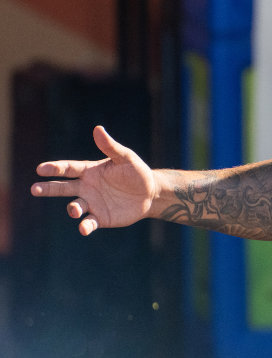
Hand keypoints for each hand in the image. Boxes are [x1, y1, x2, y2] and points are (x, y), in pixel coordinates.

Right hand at [30, 126, 158, 235]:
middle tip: (35, 189)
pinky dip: (85, 226)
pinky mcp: (100, 217)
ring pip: (75, 206)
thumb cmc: (137, 172)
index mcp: (89, 171)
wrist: (150, 193)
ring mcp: (92, 203)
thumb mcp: (126, 158)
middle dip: (48, 188)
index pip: (68, 169)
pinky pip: (89, 222)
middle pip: (63, 188)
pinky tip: (83, 228)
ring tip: (74, 210)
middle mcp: (86, 187)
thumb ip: (111, 147)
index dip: (55, 168)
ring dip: (73, 209)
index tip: (41, 169)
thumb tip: (98, 129)